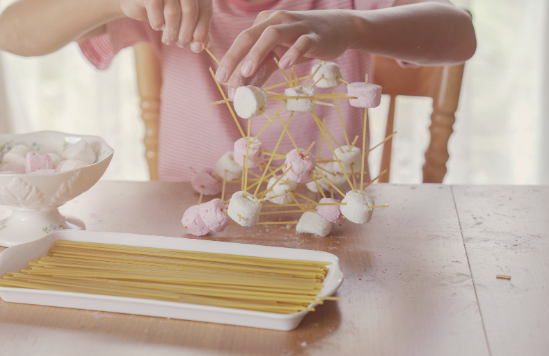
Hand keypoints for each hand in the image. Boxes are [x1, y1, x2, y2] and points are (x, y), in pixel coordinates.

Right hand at [119, 0, 212, 50]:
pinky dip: (157, 22)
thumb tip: (203, 46)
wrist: (138, 2)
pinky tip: (157, 26)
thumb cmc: (165, 12)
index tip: (197, 46)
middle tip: (181, 44)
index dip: (203, 30)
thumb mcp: (184, 22)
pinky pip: (155, 7)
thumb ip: (197, 31)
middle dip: (186, 33)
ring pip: (173, 12)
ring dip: (172, 32)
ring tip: (168, 40)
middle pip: (190, 10)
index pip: (205, 9)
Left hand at [215, 10, 358, 90]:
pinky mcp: (314, 35)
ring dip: (257, 52)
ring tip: (248, 71)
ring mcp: (295, 26)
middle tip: (226, 78)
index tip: (221, 80)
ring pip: (272, 35)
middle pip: (250, 35)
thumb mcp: (280, 55)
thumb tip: (241, 89)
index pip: (242, 41)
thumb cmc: (303, 42)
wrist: (338, 29)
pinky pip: (301, 42)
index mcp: (264, 23)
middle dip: (235, 56)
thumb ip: (261, 70)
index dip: (230, 60)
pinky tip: (284, 66)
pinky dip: (292, 53)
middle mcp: (276, 21)